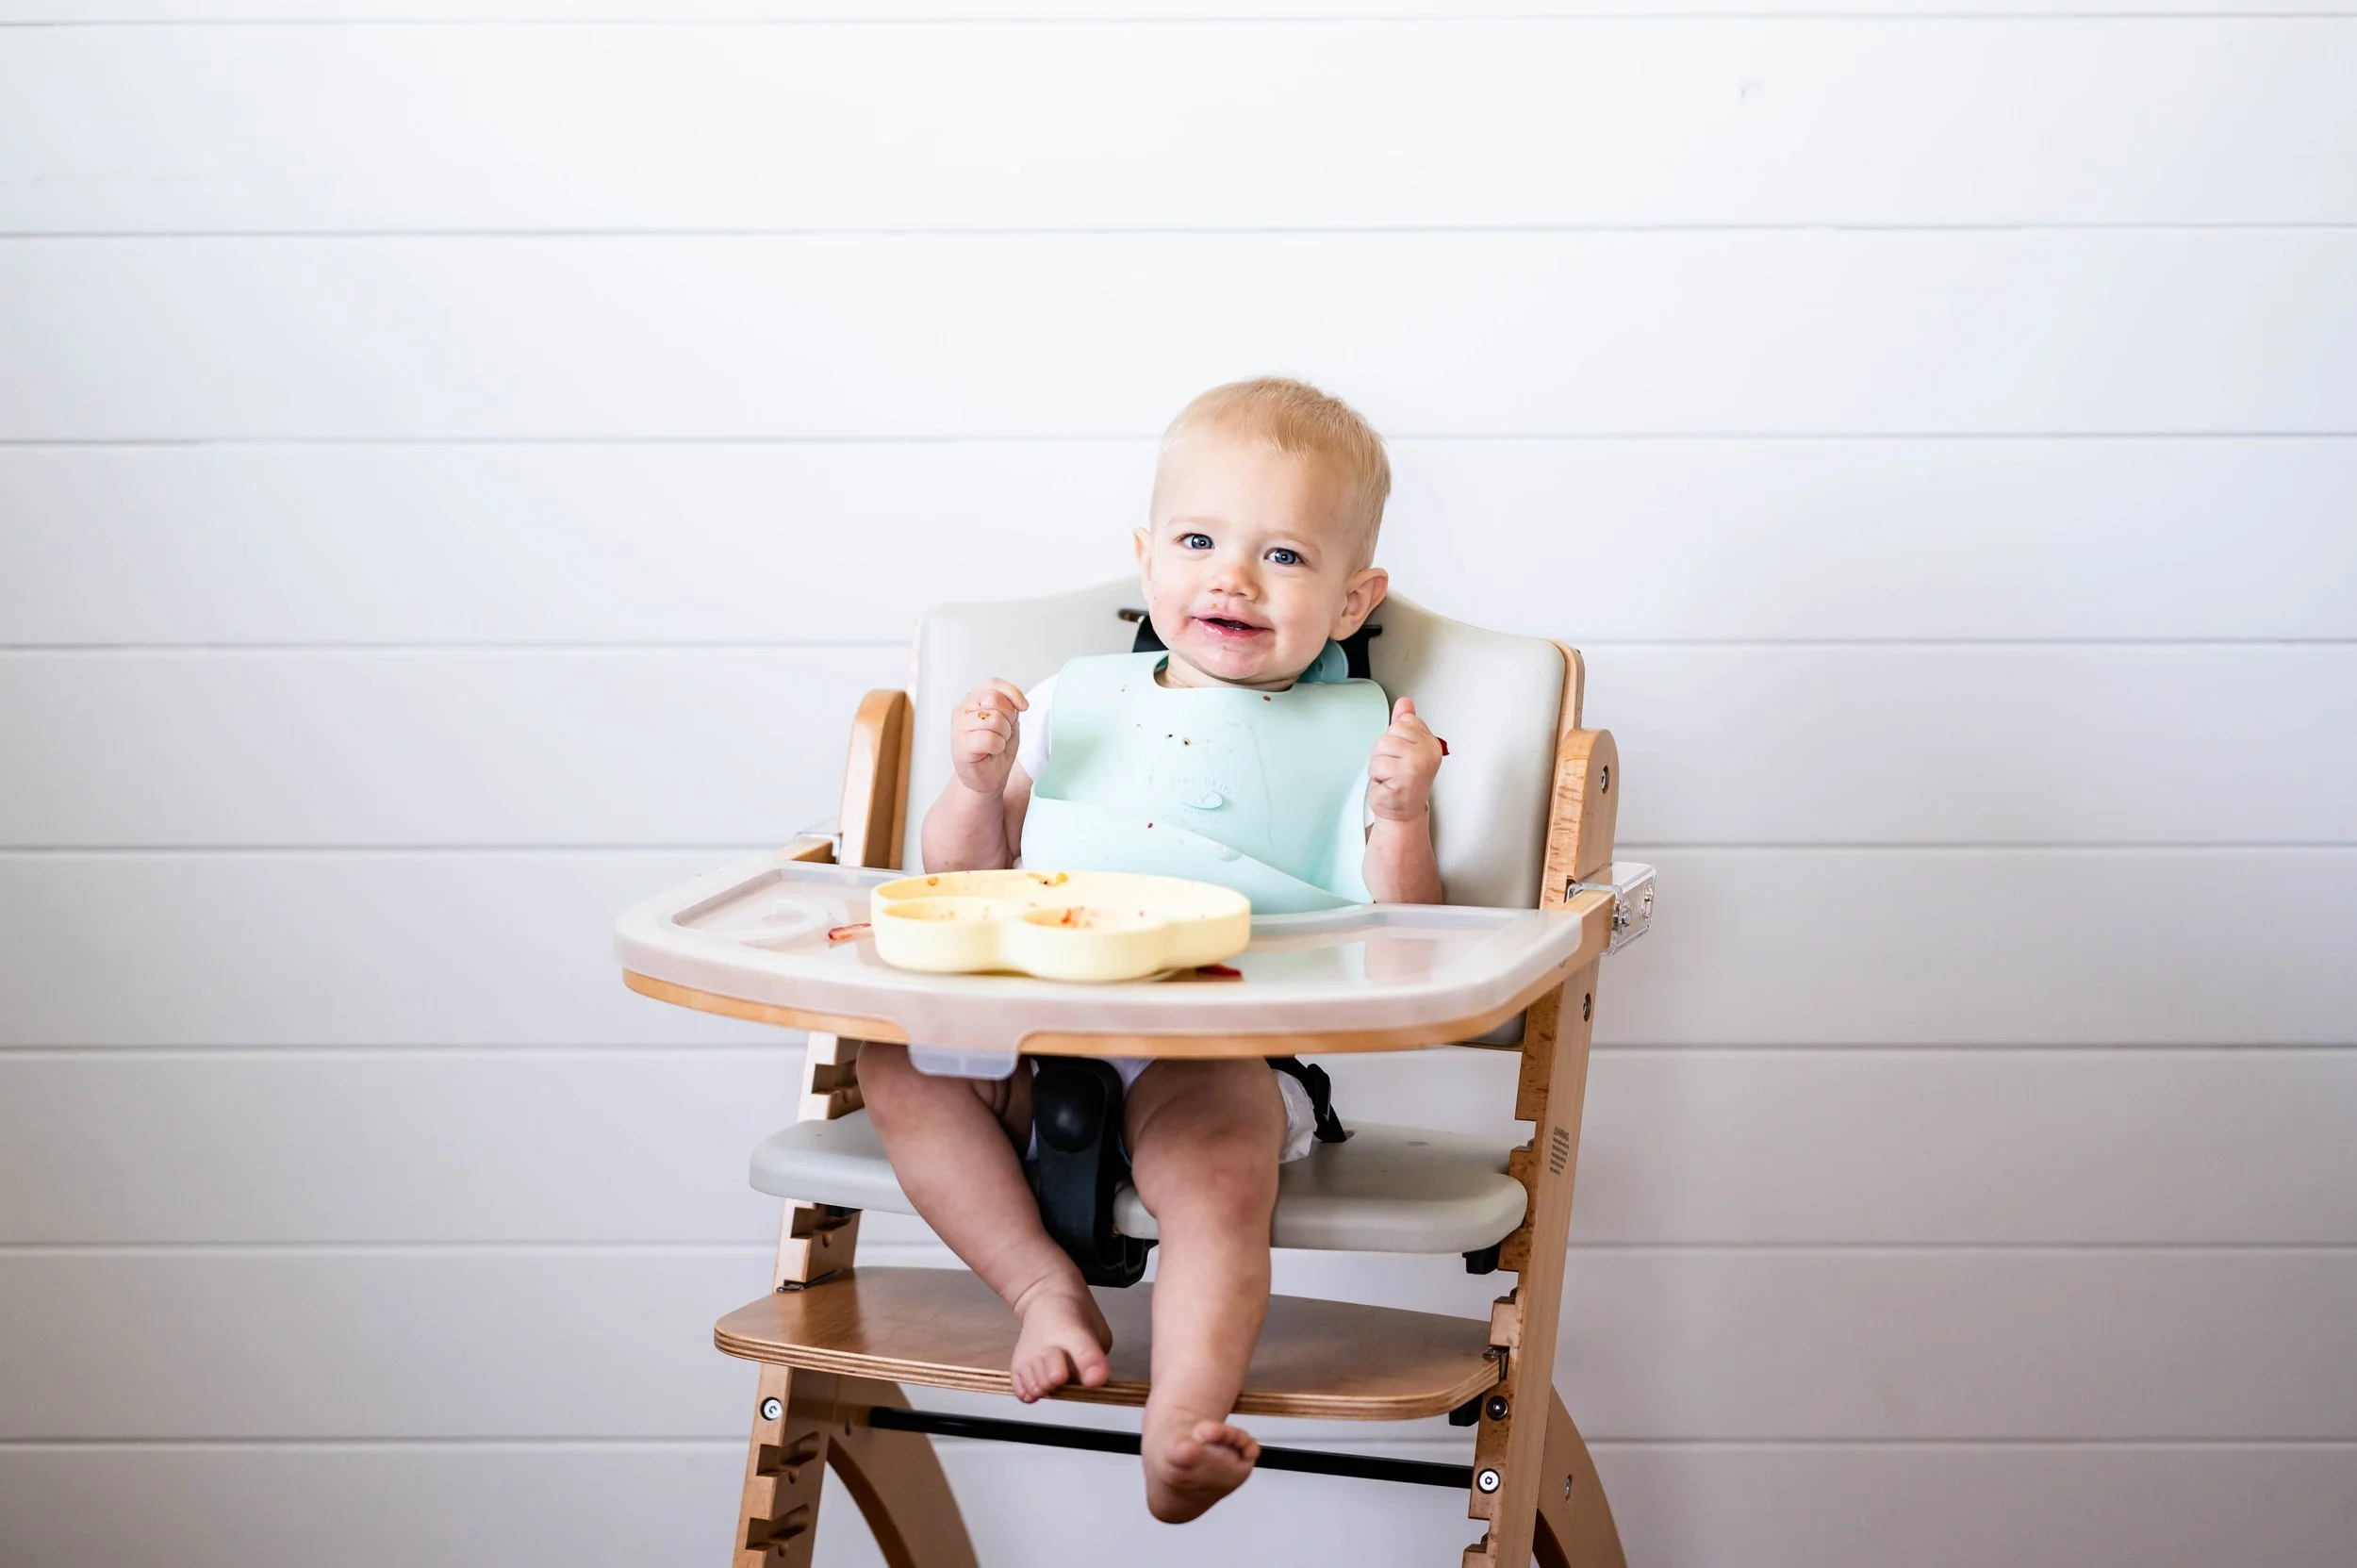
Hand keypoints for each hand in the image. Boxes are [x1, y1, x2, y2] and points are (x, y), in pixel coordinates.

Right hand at [950, 677, 1028, 796]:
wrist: (987, 777)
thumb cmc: (996, 749)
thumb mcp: (1008, 722)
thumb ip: (1009, 706)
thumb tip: (1018, 701)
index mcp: (971, 700)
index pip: (993, 684)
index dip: (1013, 693)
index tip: (1023, 707)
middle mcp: (962, 711)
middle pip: (995, 699)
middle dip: (1009, 717)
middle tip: (1004, 732)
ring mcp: (959, 728)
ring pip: (994, 719)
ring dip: (1004, 734)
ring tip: (996, 743)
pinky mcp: (961, 747)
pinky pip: (989, 739)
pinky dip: (998, 746)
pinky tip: (991, 752)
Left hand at [1367, 696, 1444, 822]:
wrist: (1403, 813)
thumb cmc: (1404, 783)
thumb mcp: (1405, 748)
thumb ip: (1405, 724)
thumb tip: (1405, 702)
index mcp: (1430, 742)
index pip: (1403, 722)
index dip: (1395, 739)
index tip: (1402, 756)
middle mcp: (1428, 751)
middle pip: (1389, 734)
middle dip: (1384, 752)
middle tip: (1394, 769)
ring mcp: (1418, 763)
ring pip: (1381, 747)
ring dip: (1379, 765)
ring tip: (1390, 776)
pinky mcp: (1405, 776)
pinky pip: (1377, 764)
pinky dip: (1377, 777)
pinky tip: (1389, 784)